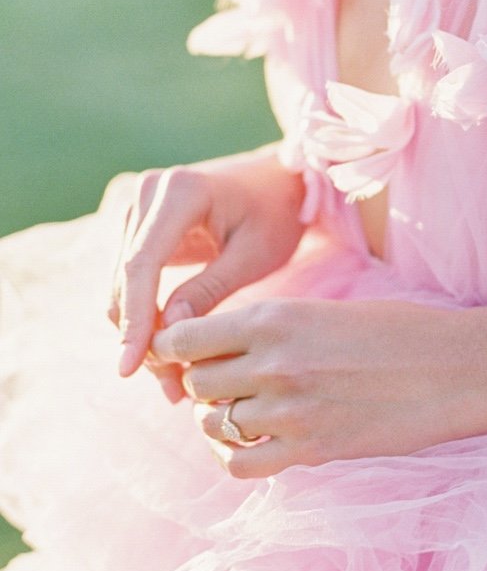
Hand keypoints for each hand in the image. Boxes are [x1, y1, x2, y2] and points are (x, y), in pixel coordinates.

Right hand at [108, 145, 307, 397]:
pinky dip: (145, 317)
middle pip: (126, 279)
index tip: (129, 368)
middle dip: (141, 337)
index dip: (133, 321)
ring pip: (122, 284)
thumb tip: (166, 334)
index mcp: (180, 192)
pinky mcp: (139, 226)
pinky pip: (132, 279)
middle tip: (172, 388)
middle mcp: (149, 193)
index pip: (141, 266)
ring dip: (141, 332)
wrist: (281, 182)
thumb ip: (209, 290)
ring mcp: (139, 207)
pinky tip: (169, 354)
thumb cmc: (277, 214)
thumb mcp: (254, 255)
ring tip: (174, 381)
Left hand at [149, 296, 486, 477]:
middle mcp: (272, 363)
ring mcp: (289, 410)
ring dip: (223, 419)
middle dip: (205, 384)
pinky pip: (238, 463)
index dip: (178, 348)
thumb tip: (218, 347)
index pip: (182, 339)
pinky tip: (263, 442)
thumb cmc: (399, 331)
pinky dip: (239, 454)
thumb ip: (270, 329)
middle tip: (230, 383)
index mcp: (274, 318)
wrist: (458, 367)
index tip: (193, 353)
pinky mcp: (310, 450)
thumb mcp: (326, 311)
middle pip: (194, 383)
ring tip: (255, 410)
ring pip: (211, 424)